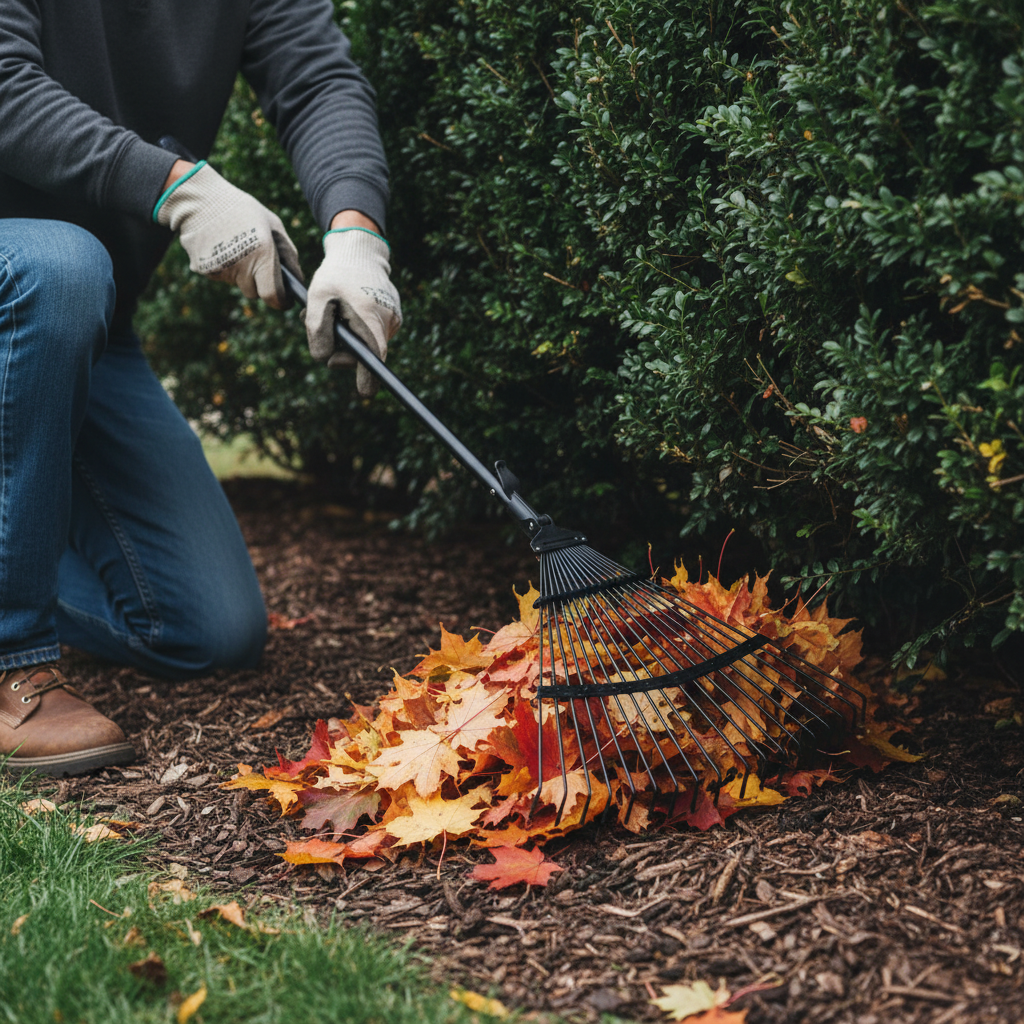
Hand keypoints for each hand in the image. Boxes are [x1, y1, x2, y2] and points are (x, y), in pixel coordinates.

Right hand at [153, 162, 301, 308]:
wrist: (199, 199)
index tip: (284, 300)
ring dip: (241, 274)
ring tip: (237, 248)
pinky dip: (224, 267)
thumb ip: (288, 255)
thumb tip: (296, 281)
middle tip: (257, 263)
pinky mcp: (203, 269)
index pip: (273, 295)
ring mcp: (220, 269)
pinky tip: (221, 247)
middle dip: (259, 284)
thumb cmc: (243, 210)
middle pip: (254, 293)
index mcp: (263, 253)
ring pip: (237, 284)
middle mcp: (242, 265)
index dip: (280, 301)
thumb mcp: (273, 225)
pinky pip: (220, 276)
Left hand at [305, 227, 401, 395]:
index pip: (374, 357)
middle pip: (367, 353)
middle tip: (323, 330)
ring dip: (349, 337)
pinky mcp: (394, 317)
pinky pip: (373, 333)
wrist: (360, 250)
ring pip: (369, 343)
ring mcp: (394, 319)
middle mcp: (388, 321)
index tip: (364, 394)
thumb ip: (317, 330)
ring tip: (333, 314)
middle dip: (344, 350)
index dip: (368, 378)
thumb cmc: (336, 273)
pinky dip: (358, 329)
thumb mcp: (317, 298)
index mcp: (370, 318)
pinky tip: (347, 311)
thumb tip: (324, 361)